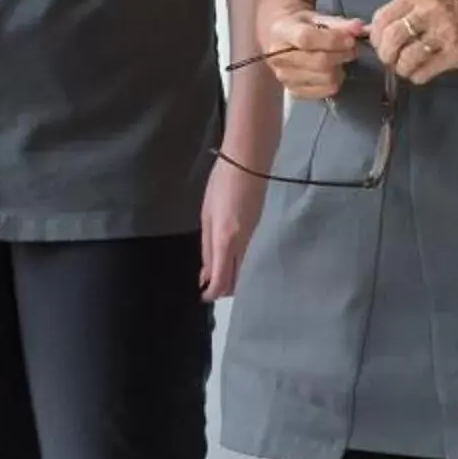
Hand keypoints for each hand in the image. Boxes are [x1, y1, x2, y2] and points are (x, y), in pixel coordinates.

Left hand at [200, 157, 264, 300]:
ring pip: (241, 269)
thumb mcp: (206, 216)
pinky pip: (245, 255)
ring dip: (228, 276)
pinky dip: (234, 262)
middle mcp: (242, 244)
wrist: (248, 163)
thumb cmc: (221, 184)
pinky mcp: (256, 229)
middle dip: (222, 289)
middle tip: (205, 286)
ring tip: (211, 270)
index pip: (221, 280)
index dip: (211, 293)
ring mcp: (252, 237)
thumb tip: (206, 273)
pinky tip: (223, 255)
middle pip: (235, 280)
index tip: (201, 296)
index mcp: (226, 241)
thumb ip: (208, 247)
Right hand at [262, 6, 365, 100]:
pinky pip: (323, 92)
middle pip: (319, 62)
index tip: (351, 39)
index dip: (333, 40)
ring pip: (324, 79)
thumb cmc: (302, 25)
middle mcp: (279, 58)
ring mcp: (285, 78)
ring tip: (342, 59)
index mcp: (282, 32)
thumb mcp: (318, 18)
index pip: (307, 38)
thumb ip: (339, 23)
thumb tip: (359, 28)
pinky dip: (334, 82)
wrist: (281, 38)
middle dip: (342, 55)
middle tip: (352, 49)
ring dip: (340, 69)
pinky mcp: (294, 92)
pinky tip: (334, 71)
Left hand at [370, 0, 457, 84]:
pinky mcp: (455, 53)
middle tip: (390, 60)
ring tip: (405, 68)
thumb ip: (402, 12)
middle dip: (385, 54)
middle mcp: (430, 11)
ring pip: (406, 58)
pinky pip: (424, 71)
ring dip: (401, 68)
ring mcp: (444, 33)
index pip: (383, 17)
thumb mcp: (429, 0)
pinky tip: (419, 73)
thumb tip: (371, 32)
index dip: (375, 36)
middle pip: (392, 38)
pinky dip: (416, 76)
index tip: (380, 44)